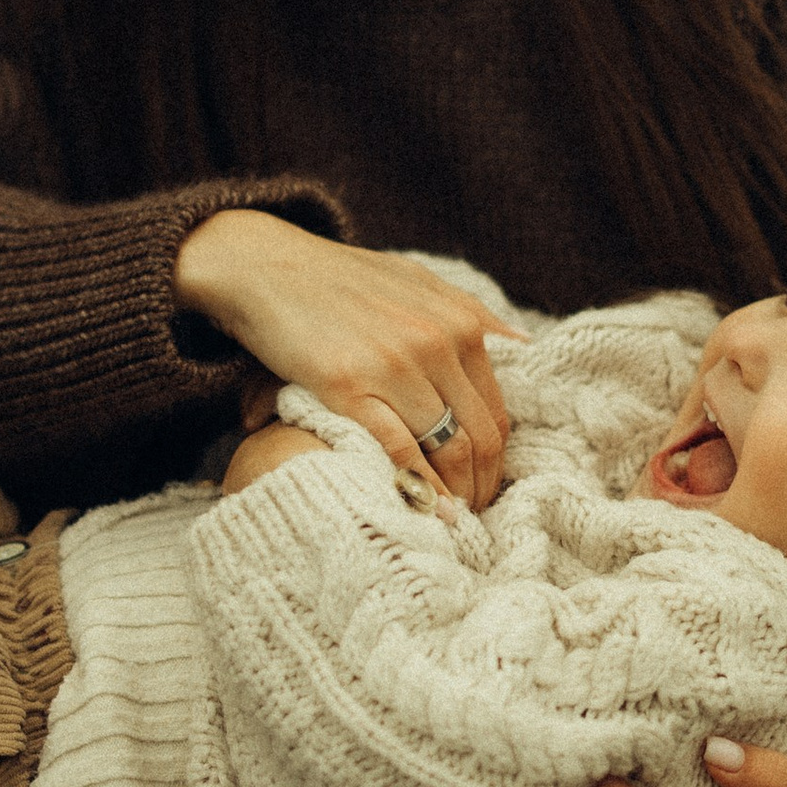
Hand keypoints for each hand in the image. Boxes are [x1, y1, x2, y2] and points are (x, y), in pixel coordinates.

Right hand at [174, 211, 518, 507]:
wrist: (265, 266)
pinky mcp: (347, 385)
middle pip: (481, 436)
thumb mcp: (413, 279)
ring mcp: (393, 364)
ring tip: (445, 520)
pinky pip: (398, 449)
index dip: (495, 461)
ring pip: (448, 449)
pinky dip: (415, 486)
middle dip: (480, 486)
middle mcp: (435, 342)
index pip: (496, 411)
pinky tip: (418, 509)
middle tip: (468, 516)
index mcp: (459, 322)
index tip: (481, 487)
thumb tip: (522, 341)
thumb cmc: (338, 277)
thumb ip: (468, 310)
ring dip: (452, 495)